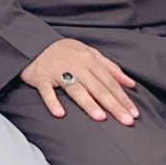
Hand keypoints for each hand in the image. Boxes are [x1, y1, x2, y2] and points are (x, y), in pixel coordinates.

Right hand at [20, 38, 138, 125]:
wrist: (31, 43)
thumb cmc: (64, 51)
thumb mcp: (89, 53)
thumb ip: (110, 67)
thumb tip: (131, 84)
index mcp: (88, 59)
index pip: (109, 81)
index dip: (122, 97)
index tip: (134, 113)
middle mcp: (75, 65)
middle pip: (97, 87)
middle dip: (113, 104)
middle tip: (126, 120)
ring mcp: (57, 71)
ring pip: (75, 89)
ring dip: (88, 103)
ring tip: (101, 118)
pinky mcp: (40, 77)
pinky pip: (46, 91)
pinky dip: (52, 101)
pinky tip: (60, 113)